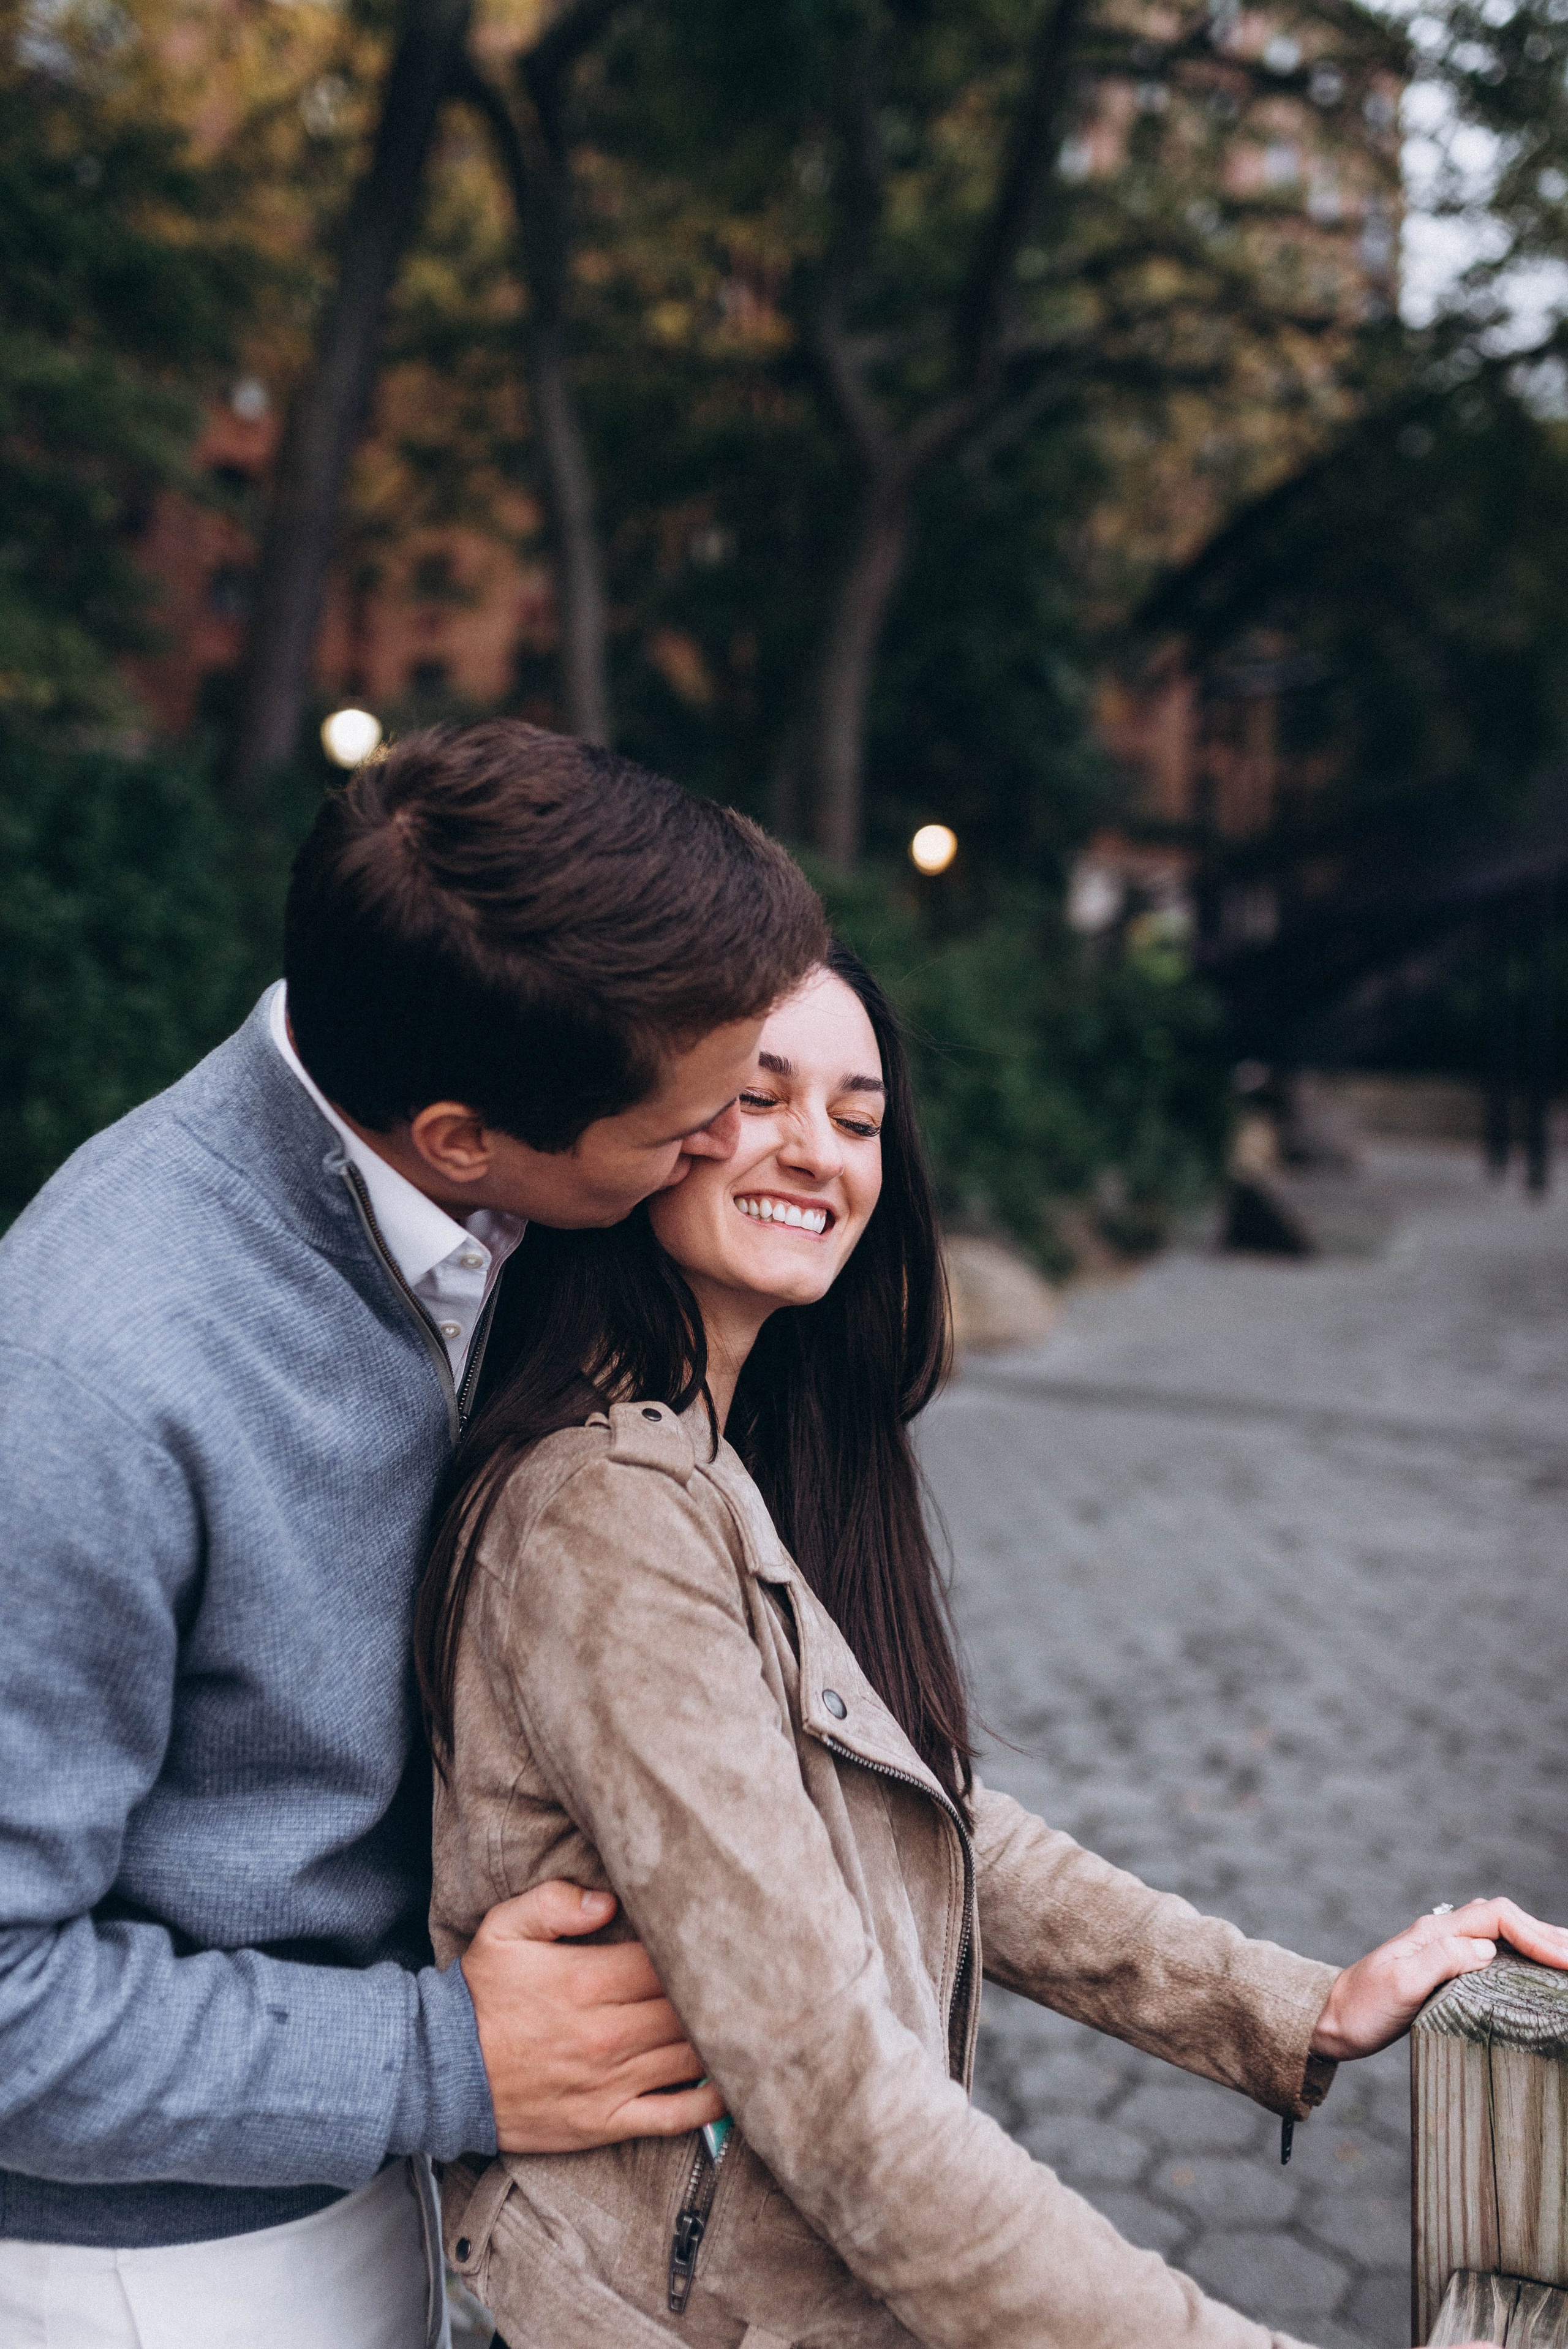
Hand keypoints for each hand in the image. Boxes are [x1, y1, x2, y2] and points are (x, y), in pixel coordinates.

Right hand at [461, 1880, 725, 2152]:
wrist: (441, 2073)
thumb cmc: (479, 1997)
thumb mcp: (503, 1930)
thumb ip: (555, 1903)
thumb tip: (609, 1899)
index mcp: (586, 1982)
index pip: (666, 1962)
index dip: (695, 1949)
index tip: (717, 1939)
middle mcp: (605, 2035)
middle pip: (687, 2009)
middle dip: (719, 1993)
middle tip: (748, 1978)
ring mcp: (609, 2083)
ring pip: (689, 2058)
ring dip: (722, 2041)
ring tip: (749, 2022)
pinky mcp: (605, 2122)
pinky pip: (673, 2116)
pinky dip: (709, 2104)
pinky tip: (732, 2085)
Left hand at [1309, 1897, 1567, 2062]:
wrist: (1332, 2019)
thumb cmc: (1363, 2007)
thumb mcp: (1399, 1985)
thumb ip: (1442, 1962)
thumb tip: (1488, 1949)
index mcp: (1435, 1933)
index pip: (1496, 1917)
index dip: (1535, 1933)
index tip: (1566, 1958)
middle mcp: (1442, 1934)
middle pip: (1504, 1919)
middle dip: (1545, 1932)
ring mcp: (1443, 1950)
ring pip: (1500, 1932)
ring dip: (1535, 1939)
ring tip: (1566, 1956)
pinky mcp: (1443, 1970)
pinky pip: (1491, 1951)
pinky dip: (1519, 1955)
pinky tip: (1533, 1970)